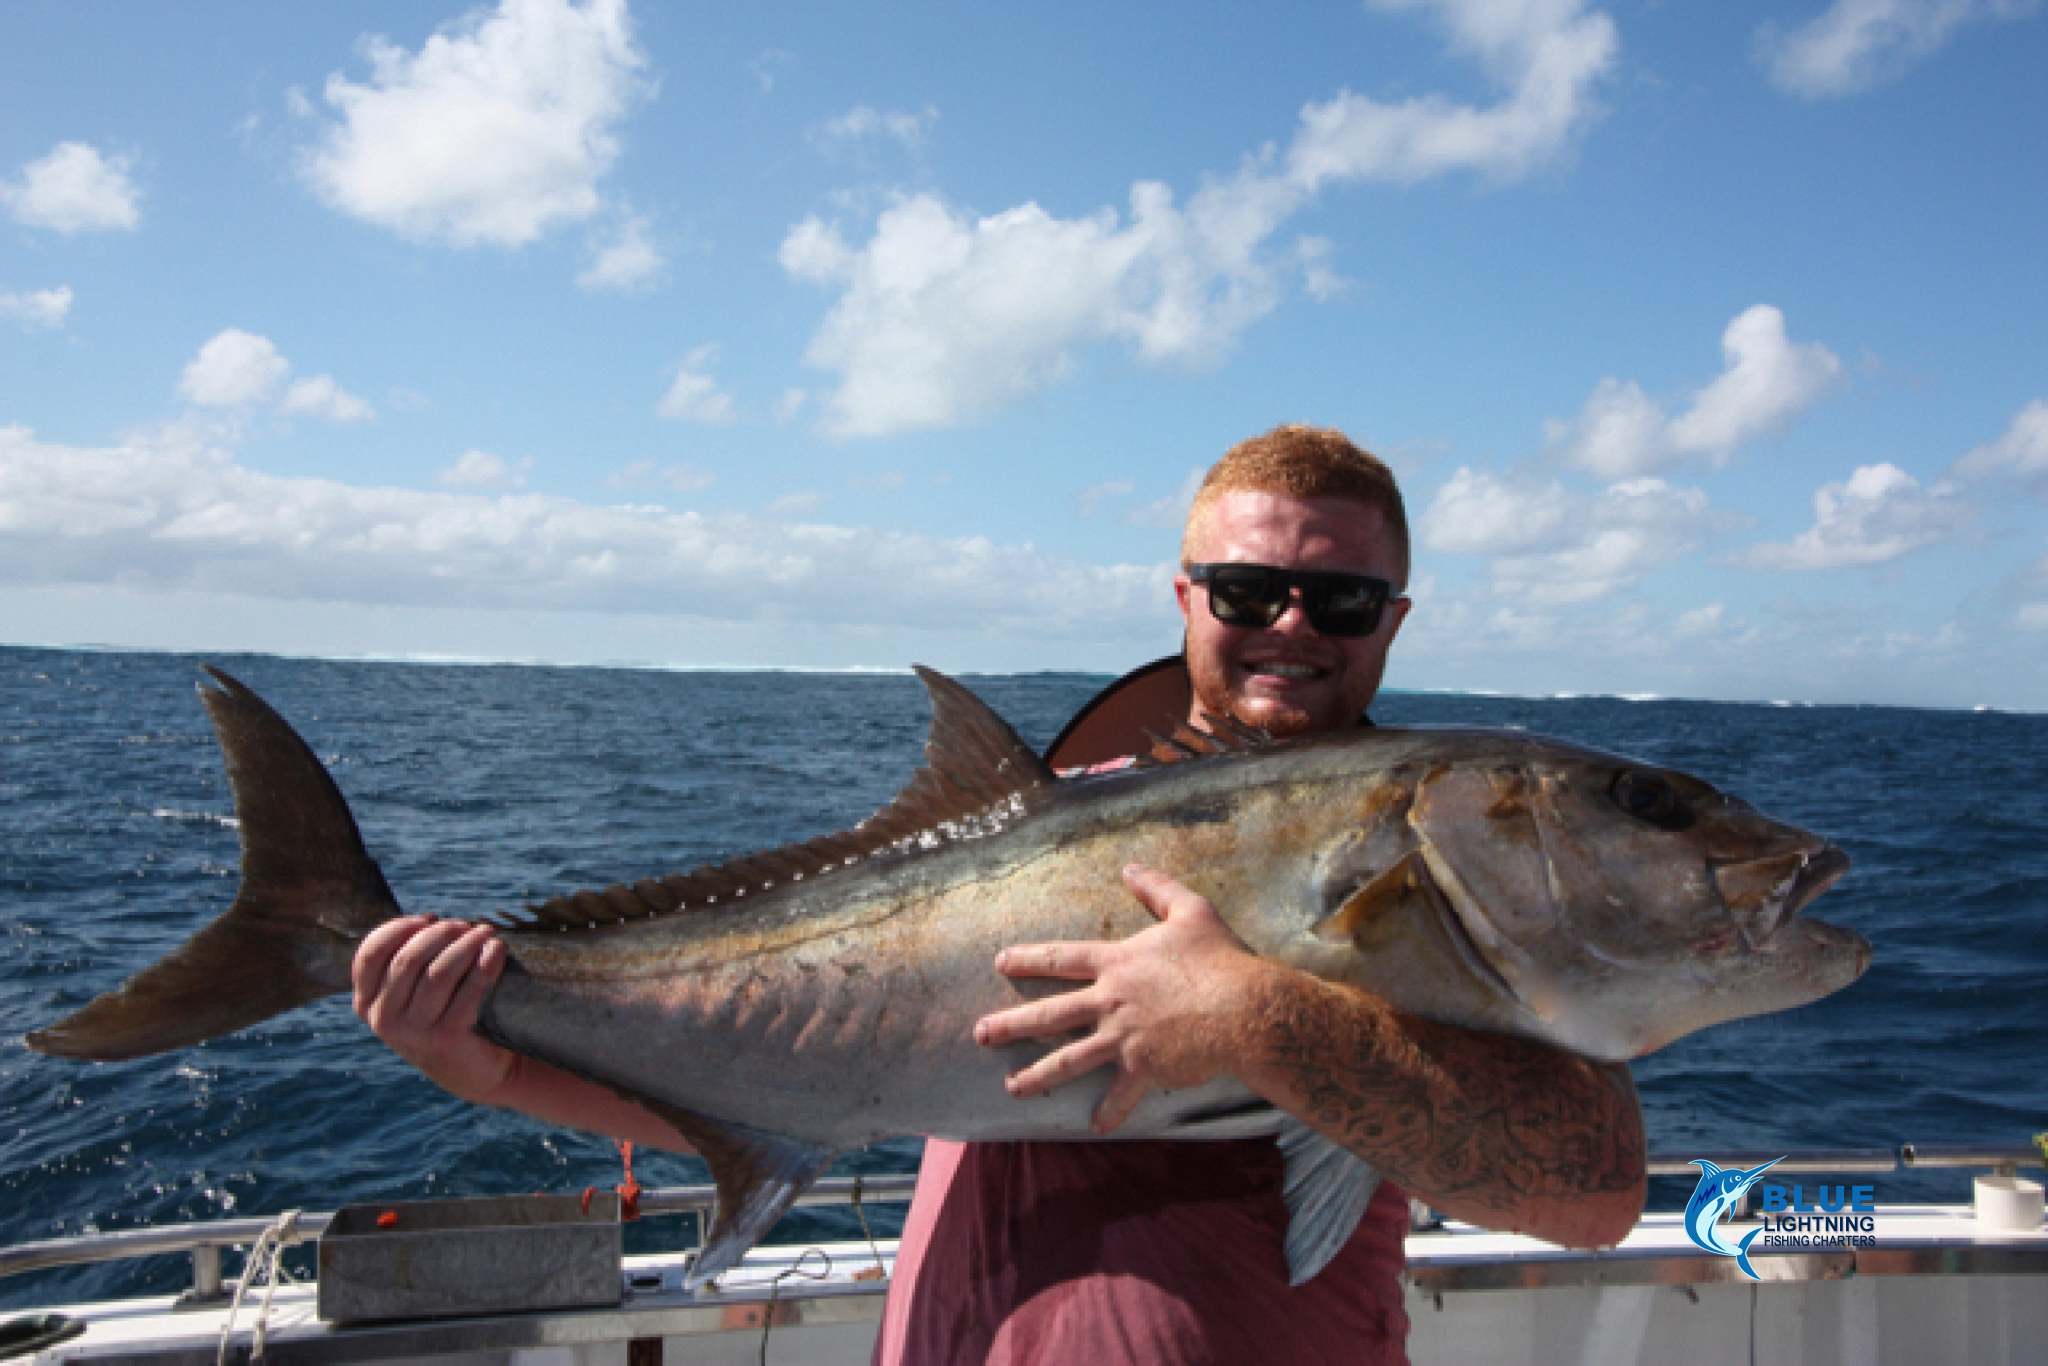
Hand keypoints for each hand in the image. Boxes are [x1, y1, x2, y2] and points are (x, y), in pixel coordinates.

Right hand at [353, 916, 515, 1104]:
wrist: (474, 1069)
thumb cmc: (443, 1016)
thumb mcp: (412, 993)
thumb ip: (408, 960)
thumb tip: (430, 920)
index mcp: (366, 1003)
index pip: (371, 953)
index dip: (401, 927)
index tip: (430, 918)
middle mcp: (383, 1020)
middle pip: (408, 958)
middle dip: (442, 933)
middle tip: (467, 926)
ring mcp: (413, 1032)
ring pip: (439, 972)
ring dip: (467, 945)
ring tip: (486, 933)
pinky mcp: (447, 1039)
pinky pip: (469, 989)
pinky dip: (485, 963)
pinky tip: (496, 951)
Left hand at [973, 864, 1276, 1133]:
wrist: (1243, 1009)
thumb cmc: (1219, 959)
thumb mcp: (1190, 911)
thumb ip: (1157, 888)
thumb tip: (1130, 867)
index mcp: (1118, 963)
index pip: (1062, 959)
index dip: (1028, 959)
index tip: (999, 963)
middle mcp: (1111, 1001)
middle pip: (1051, 1013)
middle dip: (1011, 1024)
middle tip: (980, 1034)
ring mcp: (1123, 1037)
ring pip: (1069, 1059)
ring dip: (1037, 1075)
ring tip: (1012, 1087)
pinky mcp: (1143, 1067)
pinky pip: (1120, 1094)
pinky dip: (1109, 1111)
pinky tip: (1095, 1125)